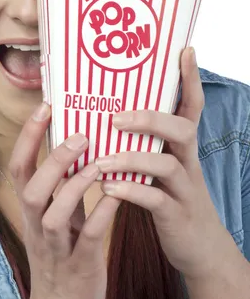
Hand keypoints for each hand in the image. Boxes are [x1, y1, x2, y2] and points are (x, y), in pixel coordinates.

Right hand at [8, 103, 119, 298]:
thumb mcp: (53, 217)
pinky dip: (101, 213)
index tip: (45, 106)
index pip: (19, 167)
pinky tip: (117, 195)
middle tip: (80, 136)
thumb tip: (77, 142)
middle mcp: (37, 225)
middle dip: (54, 160)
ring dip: (75, 186)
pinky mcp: (80, 263)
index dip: (28, 136)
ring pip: (54, 214)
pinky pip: (88, 236)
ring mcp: (57, 246)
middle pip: (31, 189)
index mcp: (31, 209)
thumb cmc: (62, 251)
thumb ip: (61, 186)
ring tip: (99, 164)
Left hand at [95, 46, 230, 280]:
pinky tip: (108, 189)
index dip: (190, 79)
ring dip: (130, 158)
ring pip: (166, 165)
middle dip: (150, 118)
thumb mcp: (162, 165)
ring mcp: (185, 189)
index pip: (192, 106)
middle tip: (116, 118)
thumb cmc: (170, 196)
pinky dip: (131, 192)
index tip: (185, 51)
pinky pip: (156, 200)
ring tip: (100, 162)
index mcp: (182, 146)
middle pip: (182, 129)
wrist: (199, 247)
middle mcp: (188, 161)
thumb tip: (105, 114)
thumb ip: (144, 142)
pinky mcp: (176, 215)